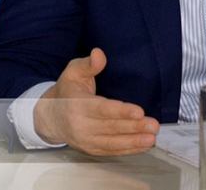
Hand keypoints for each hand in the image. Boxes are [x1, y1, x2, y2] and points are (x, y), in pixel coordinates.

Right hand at [33, 48, 159, 155]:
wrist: (51, 116)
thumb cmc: (68, 90)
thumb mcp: (73, 72)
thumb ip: (88, 64)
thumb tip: (99, 54)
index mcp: (76, 105)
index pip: (101, 109)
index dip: (120, 112)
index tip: (139, 112)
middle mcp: (80, 125)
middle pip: (110, 128)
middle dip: (134, 127)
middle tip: (154, 125)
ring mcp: (85, 140)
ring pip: (112, 143)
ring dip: (134, 142)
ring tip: (151, 138)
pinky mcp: (91, 149)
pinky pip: (111, 151)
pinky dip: (128, 150)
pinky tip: (143, 146)